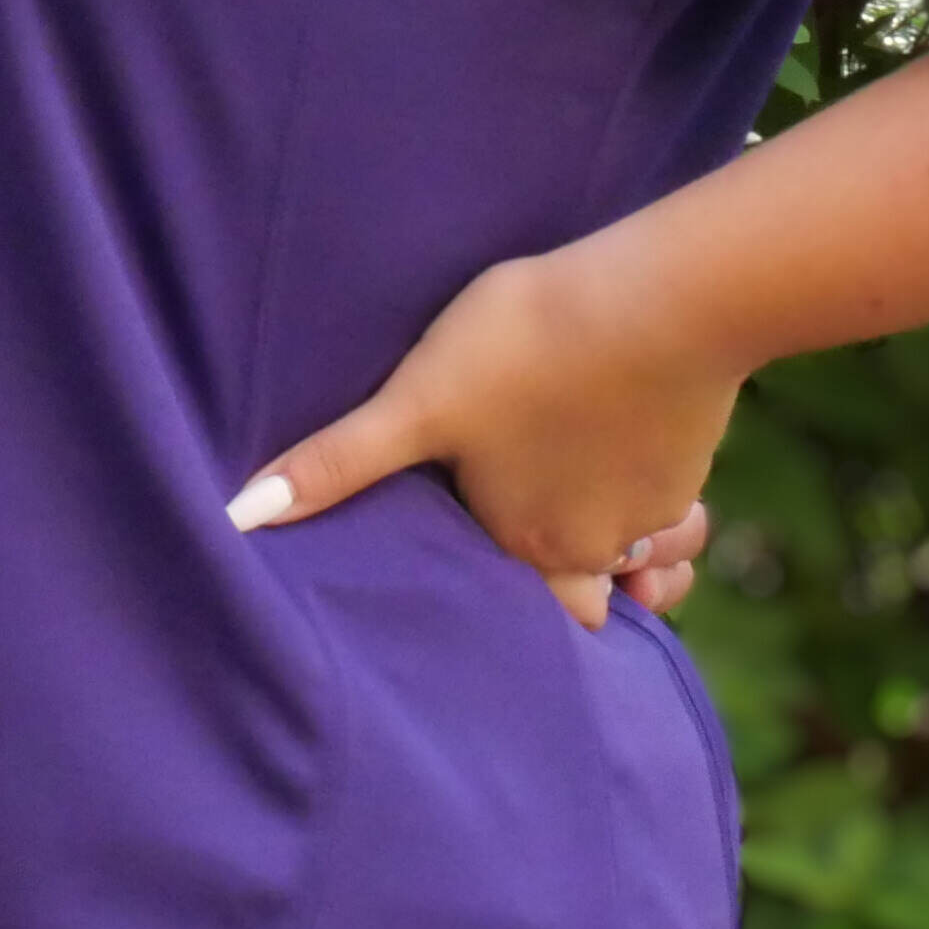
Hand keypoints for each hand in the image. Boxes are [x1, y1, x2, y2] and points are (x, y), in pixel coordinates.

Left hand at [227, 243, 740, 635]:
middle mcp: (597, 548)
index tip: (485, 604)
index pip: (528, 627)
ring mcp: (655, 512)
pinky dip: (664, 507)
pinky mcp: (690, 464)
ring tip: (583, 518)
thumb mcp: (415, 402)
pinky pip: (681, 515)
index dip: (509, 621)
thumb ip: (336, 464)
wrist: (661, 302)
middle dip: (574, 595)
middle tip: (534, 561)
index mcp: (527, 545)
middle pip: (590, 604)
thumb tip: (237, 516)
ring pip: (648, 563)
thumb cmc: (528, 345)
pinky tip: (628, 460)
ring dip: (628, 556)